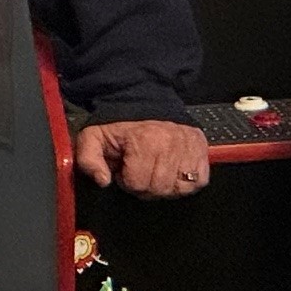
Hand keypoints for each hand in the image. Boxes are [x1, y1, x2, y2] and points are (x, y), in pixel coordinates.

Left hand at [75, 120, 208, 198]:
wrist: (146, 102)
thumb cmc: (121, 125)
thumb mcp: (94, 138)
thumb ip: (89, 160)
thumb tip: (102, 180)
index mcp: (144, 141)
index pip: (138, 183)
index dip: (127, 180)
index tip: (125, 168)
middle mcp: (171, 144)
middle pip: (160, 188)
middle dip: (146, 185)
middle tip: (140, 169)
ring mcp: (189, 147)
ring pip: (179, 188)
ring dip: (166, 185)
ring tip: (156, 170)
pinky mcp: (201, 149)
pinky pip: (199, 181)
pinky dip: (186, 182)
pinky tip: (173, 172)